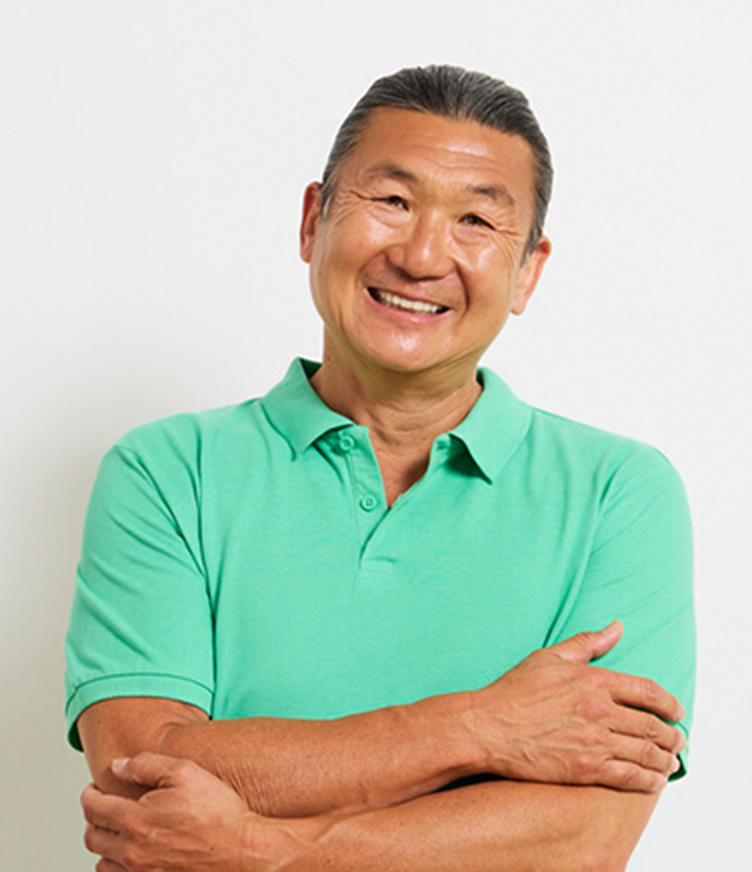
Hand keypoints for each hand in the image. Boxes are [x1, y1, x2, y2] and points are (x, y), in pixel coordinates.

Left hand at [81, 753, 263, 871]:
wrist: (241, 853)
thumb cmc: (218, 813)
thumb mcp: (186, 772)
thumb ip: (146, 765)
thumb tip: (118, 765)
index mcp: (134, 820)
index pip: (93, 808)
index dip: (89, 795)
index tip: (93, 789)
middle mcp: (130, 852)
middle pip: (92, 837)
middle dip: (93, 819)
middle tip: (102, 808)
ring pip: (101, 863)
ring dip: (104, 846)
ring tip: (117, 833)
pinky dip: (117, 867)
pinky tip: (131, 856)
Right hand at [469, 621, 685, 791]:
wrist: (488, 727)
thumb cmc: (514, 691)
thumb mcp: (549, 657)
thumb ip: (588, 642)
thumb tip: (617, 627)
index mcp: (593, 680)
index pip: (648, 691)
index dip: (669, 703)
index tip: (677, 711)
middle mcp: (599, 710)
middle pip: (653, 726)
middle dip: (673, 736)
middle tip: (678, 741)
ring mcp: (594, 741)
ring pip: (646, 753)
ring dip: (665, 760)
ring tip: (668, 762)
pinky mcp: (586, 769)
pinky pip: (630, 777)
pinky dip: (649, 781)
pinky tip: (653, 780)